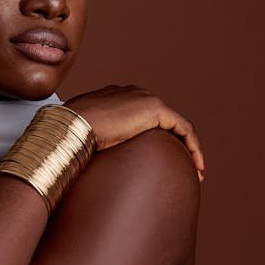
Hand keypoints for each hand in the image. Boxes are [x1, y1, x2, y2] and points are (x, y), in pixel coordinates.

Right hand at [64, 85, 205, 180]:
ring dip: (189, 148)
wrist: (69, 126)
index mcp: (115, 97)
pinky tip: (196, 167)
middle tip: (181, 168)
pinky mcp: (155, 109)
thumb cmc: (68, 134)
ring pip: (177, 124)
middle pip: (164, 120)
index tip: (155, 159)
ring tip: (195, 172)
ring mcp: (145, 98)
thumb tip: (87, 158)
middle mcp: (133, 93)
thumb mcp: (82, 135)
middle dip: (175, 144)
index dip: (154, 137)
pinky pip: (183, 128)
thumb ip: (92, 138)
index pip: (143, 116)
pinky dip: (193, 147)